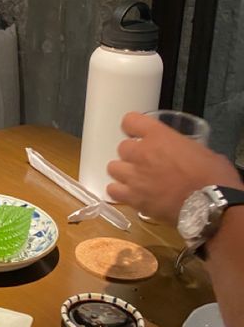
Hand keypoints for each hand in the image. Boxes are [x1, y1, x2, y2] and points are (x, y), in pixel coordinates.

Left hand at [106, 112, 240, 221]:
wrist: (212, 205)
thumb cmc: (214, 177)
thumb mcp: (201, 150)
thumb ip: (183, 147)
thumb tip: (184, 153)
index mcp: (159, 136)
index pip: (130, 121)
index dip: (133, 127)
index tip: (138, 134)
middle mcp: (141, 153)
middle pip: (122, 147)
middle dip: (132, 154)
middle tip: (145, 163)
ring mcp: (135, 176)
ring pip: (113, 168)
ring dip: (124, 172)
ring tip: (137, 180)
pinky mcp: (134, 198)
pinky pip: (113, 191)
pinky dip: (120, 192)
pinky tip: (131, 195)